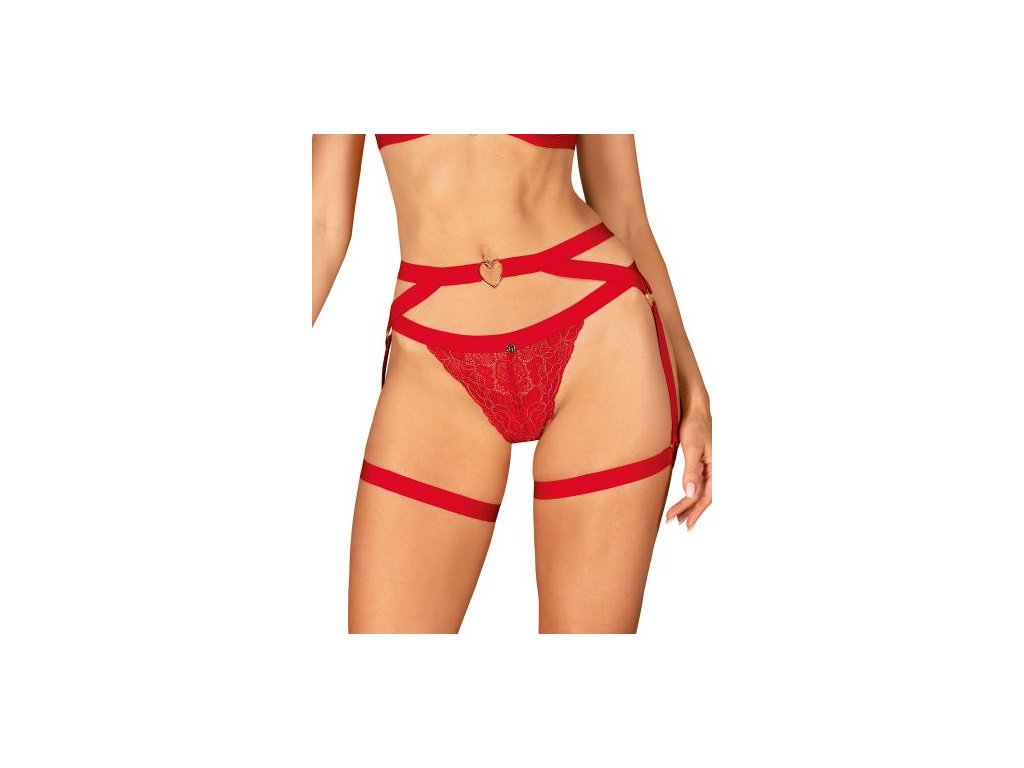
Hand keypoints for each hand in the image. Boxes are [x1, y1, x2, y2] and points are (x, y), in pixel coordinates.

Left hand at [665, 407, 711, 528]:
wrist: (694, 408)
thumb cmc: (695, 424)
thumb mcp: (691, 447)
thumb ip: (691, 471)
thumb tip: (691, 493)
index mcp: (716, 467)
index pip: (705, 495)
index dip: (692, 510)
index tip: (678, 520)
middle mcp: (714, 469)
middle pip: (704, 496)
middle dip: (690, 511)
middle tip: (675, 523)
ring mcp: (708, 465)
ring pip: (701, 491)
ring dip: (690, 505)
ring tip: (678, 517)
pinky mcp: (701, 462)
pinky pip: (698, 482)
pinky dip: (690, 493)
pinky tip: (685, 498)